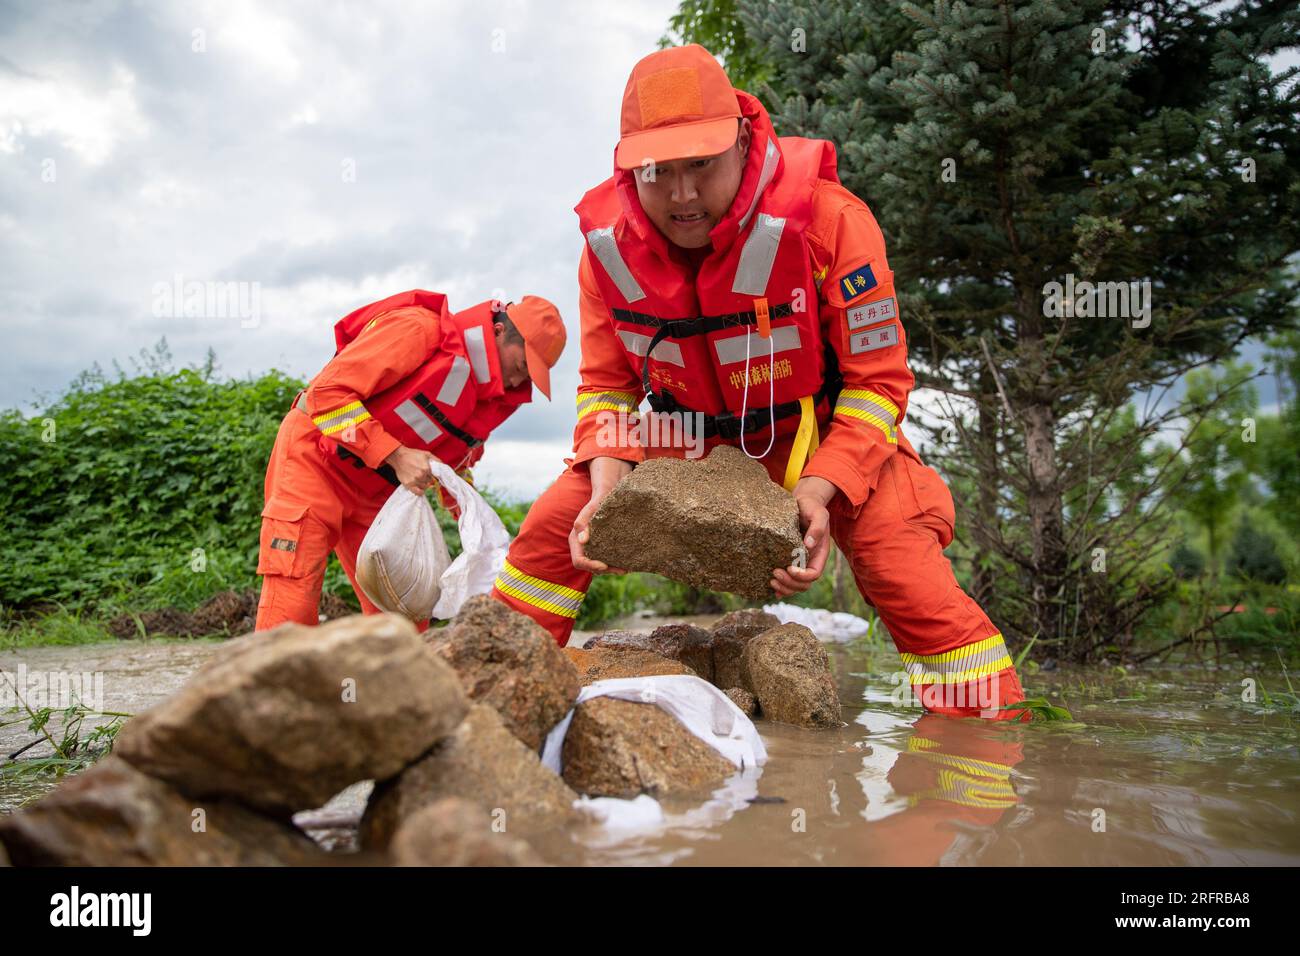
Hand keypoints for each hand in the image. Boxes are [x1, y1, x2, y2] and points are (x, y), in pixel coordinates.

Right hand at [385, 446, 437, 493]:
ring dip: (423, 484)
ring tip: (418, 479)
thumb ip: (436, 460)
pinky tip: (420, 490)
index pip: (433, 476)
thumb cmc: (411, 454)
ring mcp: (415, 480)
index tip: (428, 474)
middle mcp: (421, 475)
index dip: (430, 475)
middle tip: (421, 475)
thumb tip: (443, 465)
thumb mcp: (426, 454)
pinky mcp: (408, 484)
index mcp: (427, 468)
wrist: (398, 457)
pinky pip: (418, 492)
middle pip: (429, 482)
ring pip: (424, 487)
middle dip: (426, 479)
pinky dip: (420, 492)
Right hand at [571, 457, 633, 573]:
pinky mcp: (602, 547)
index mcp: (576, 539)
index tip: (605, 565)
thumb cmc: (599, 501)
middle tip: (622, 570)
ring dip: (612, 570)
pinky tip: (628, 563)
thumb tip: (582, 540)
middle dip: (605, 570)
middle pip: (590, 567)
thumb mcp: (592, 509)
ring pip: (599, 567)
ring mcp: (592, 548)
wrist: (608, 496)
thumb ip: (584, 521)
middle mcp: (582, 546)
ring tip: (627, 568)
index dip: (590, 566)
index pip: (579, 560)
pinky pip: (606, 560)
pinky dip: (615, 564)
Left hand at [771, 475, 835, 596]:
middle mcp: (810, 561)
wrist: (802, 503)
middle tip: (775, 572)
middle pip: (803, 584)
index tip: (790, 568)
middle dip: (790, 583)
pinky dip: (780, 587)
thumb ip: (817, 528)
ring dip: (784, 588)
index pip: (814, 573)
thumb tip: (808, 545)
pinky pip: (786, 579)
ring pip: (795, 585)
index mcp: (820, 553)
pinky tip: (770, 587)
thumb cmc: (811, 507)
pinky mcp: (789, 560)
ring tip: (772, 580)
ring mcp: (800, 563)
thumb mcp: (818, 513)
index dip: (802, 576)